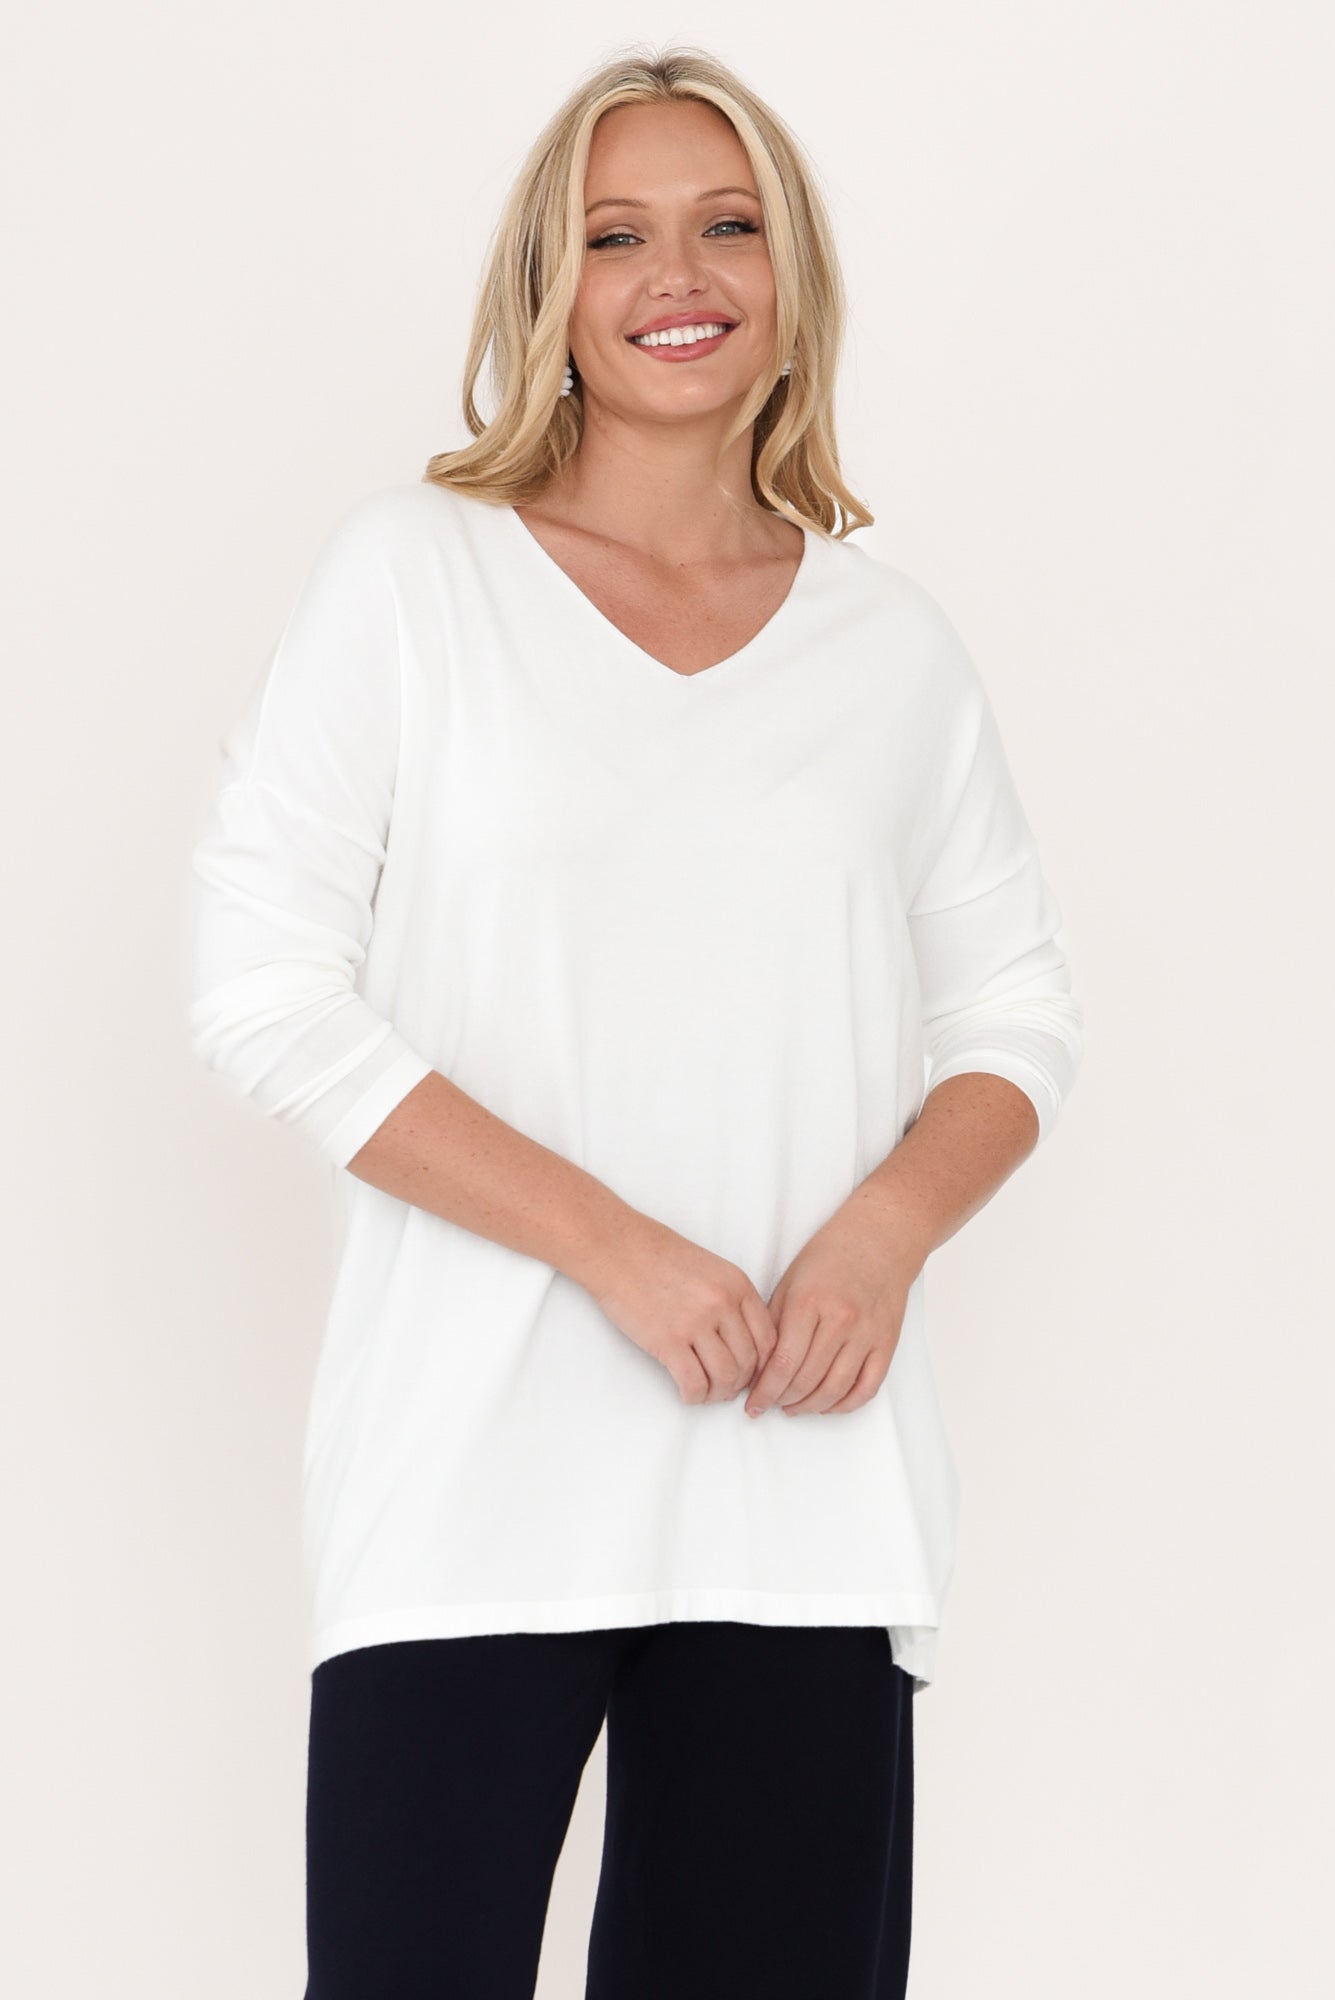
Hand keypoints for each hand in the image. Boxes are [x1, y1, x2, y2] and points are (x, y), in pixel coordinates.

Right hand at [588, 1211, 779, 1404]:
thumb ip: (730, 1298)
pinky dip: (694, 1396)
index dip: (762, 1365)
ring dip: (718, 1393)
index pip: (768, 1339)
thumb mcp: (709, 1267)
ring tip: (707, 1393)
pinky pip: (694, 1383)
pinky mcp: (668, 1340)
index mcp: (737, 1284)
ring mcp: (696, 1322)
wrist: (615, 1248)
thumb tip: (740, 1341)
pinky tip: (687, 1393)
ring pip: (725, 1377)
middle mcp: (723, 1303)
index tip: (750, 1374)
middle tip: (726, 1388)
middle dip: (740, 1383)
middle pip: (749, 1361)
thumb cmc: (657, 1255)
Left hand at [743, 1198, 922, 1417]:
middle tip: (770, 1404)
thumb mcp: (790, 1282)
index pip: (782, 1363)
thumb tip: (758, 1368)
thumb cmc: (829, 1257)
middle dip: (782, 1400)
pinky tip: (827, 1404)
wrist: (879, 1239)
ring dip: (810, 1406)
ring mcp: (867, 1334)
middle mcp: (841, 1320)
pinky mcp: (887, 1343)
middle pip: (807, 1380)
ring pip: (836, 1390)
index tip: (753, 1405)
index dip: (764, 1392)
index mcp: (809, 1302)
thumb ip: (774, 1324)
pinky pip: (868, 1388)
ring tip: (794, 1407)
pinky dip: (845, 1404)